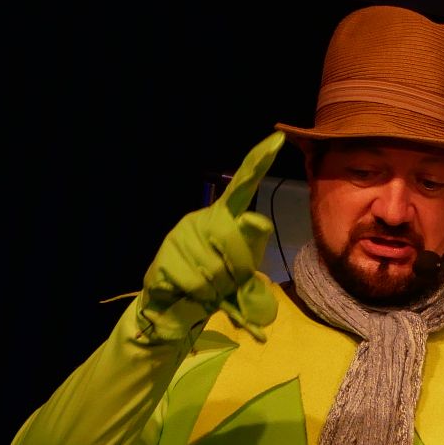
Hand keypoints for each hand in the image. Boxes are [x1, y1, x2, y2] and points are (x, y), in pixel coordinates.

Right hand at [137, 132, 283, 342]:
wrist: (173, 306)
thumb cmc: (216, 286)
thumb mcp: (245, 275)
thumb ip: (257, 251)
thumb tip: (257, 221)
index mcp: (224, 218)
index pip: (244, 186)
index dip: (259, 162)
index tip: (278, 138)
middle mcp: (201, 219)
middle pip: (232, 239)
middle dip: (237, 270)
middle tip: (228, 284)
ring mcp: (181, 235)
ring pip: (216, 265)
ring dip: (218, 287)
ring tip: (208, 289)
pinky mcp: (165, 255)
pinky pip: (196, 281)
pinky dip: (201, 296)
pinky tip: (192, 293)